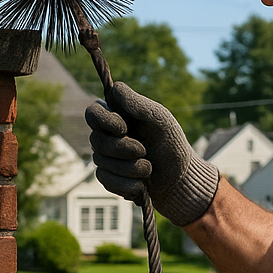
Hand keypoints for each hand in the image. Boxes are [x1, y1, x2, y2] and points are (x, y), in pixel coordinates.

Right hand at [85, 82, 219, 224]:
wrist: (180, 178)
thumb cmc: (171, 143)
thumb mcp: (160, 119)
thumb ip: (139, 104)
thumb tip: (116, 89)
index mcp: (117, 116)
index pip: (92, 112)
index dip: (104, 121)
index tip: (124, 128)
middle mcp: (107, 136)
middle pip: (96, 140)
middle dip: (123, 148)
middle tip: (144, 151)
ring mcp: (105, 158)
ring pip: (102, 162)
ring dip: (130, 168)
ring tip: (149, 168)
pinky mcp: (109, 178)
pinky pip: (106, 180)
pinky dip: (128, 184)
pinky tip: (142, 184)